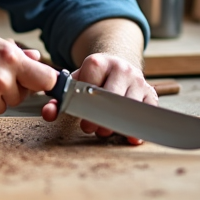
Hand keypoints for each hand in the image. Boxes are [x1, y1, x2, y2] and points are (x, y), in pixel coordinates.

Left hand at [41, 53, 157, 143]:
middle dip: (98, 116)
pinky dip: (139, 127)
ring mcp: (138, 80)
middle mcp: (122, 68)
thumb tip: (49, 112)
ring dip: (115, 124)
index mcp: (100, 61)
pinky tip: (130, 137)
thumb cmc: (94, 79)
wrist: (117, 66)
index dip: (83, 100)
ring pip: (129, 106)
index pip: (91, 81)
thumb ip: (59, 97)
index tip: (78, 112)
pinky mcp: (150, 93)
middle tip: (89, 127)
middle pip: (111, 96)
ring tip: (104, 131)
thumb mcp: (76, 82)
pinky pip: (147, 112)